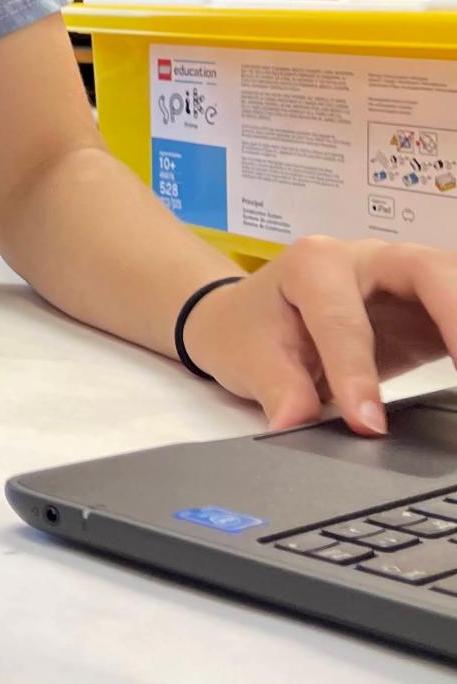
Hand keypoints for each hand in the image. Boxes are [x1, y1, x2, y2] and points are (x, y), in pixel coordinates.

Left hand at [181, 237, 456, 432]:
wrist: (248, 316)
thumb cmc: (249, 329)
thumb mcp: (248, 357)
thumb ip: (277, 389)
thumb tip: (294, 424)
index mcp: (315, 264)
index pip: (343, 319)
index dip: (356, 374)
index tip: (368, 426)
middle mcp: (368, 258)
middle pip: (429, 272)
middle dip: (456, 317)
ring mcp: (406, 277)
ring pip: (456, 283)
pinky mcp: (431, 305)